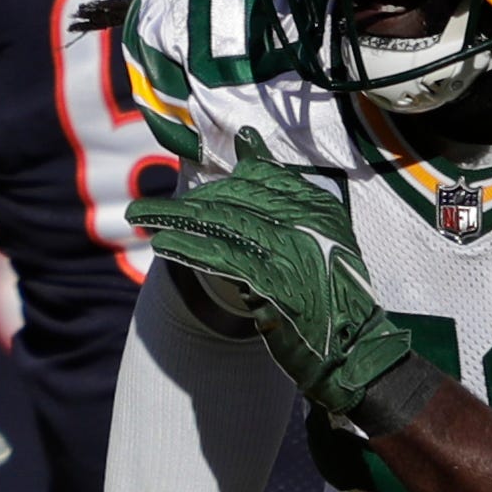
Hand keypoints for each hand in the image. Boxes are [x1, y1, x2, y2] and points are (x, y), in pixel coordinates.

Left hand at [128, 156, 414, 425]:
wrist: (353, 351)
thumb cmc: (329, 299)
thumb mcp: (317, 239)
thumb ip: (282, 197)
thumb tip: (246, 140)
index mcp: (320, 207)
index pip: (260, 177)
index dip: (216, 183)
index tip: (187, 193)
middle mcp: (310, 221)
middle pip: (234, 197)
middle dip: (185, 202)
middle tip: (145, 208)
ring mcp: (294, 248)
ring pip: (222, 222)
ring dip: (173, 217)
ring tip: (138, 215)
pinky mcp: (274, 279)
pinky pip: (221, 255)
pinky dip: (188, 247)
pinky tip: (161, 243)